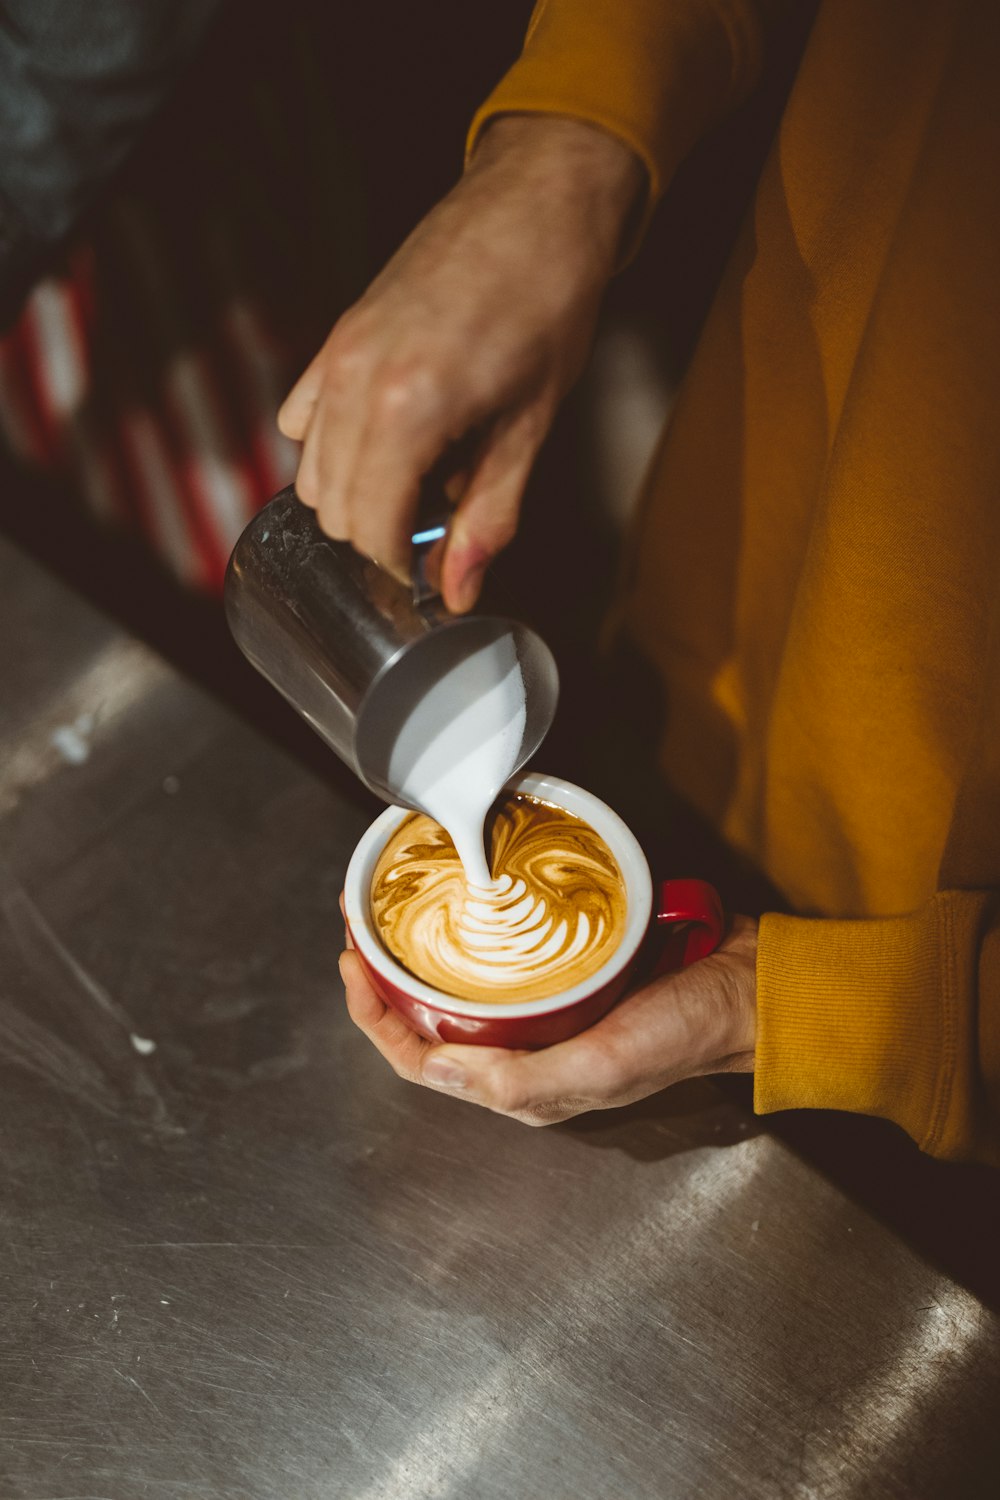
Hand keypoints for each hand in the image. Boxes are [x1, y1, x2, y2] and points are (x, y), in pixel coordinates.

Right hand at [278, 115, 643, 611]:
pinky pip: (303, 419)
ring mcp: (338, 355)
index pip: (371, 528)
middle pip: (332, 508)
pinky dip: (332, 450)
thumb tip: (459, 590)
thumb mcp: (530, 426)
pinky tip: (386, 444)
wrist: (536, 204)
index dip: (400, 565)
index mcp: (409, 410)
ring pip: (310, 470)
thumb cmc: (547, 303)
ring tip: (419, 483)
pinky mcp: (337, 336)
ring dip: (356, 497)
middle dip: (379, 535)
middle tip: (434, 529)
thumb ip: (489, 516)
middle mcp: (357, 383)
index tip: (430, 571)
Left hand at [340, 917, 756, 1124]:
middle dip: (382, 979)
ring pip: (458, 989)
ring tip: (390, 913)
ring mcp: (544, 1012)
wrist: (748, 991)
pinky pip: (500, 958)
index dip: (373, 1018)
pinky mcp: (567, 973)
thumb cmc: (687, 1033)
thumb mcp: (605, 1064)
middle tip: (358, 927)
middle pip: (428, 1022)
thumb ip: (522, 1079)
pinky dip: (469, 935)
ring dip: (417, 955)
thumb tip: (437, 1065)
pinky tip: (460, 904)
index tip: (352, 963)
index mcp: (523, 1087)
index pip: (421, 1060)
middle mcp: (525, 1053)